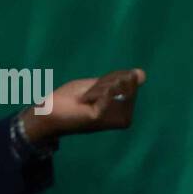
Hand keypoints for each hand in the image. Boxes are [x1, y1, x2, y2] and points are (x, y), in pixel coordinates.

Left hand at [23, 69, 145, 143]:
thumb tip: (142, 74)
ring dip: (96, 88)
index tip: (94, 90)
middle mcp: (124, 119)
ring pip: (113, 87)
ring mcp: (113, 119)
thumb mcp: (95, 86)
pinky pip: (104, 92)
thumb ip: (116, 81)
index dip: (113, 78)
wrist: (50, 112)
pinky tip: (85, 98)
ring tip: (84, 99)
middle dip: (104, 83)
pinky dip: (94, 90)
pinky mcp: (100, 116)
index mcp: (124, 113)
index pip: (128, 84)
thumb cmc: (71, 100)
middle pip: (123, 86)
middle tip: (87, 96)